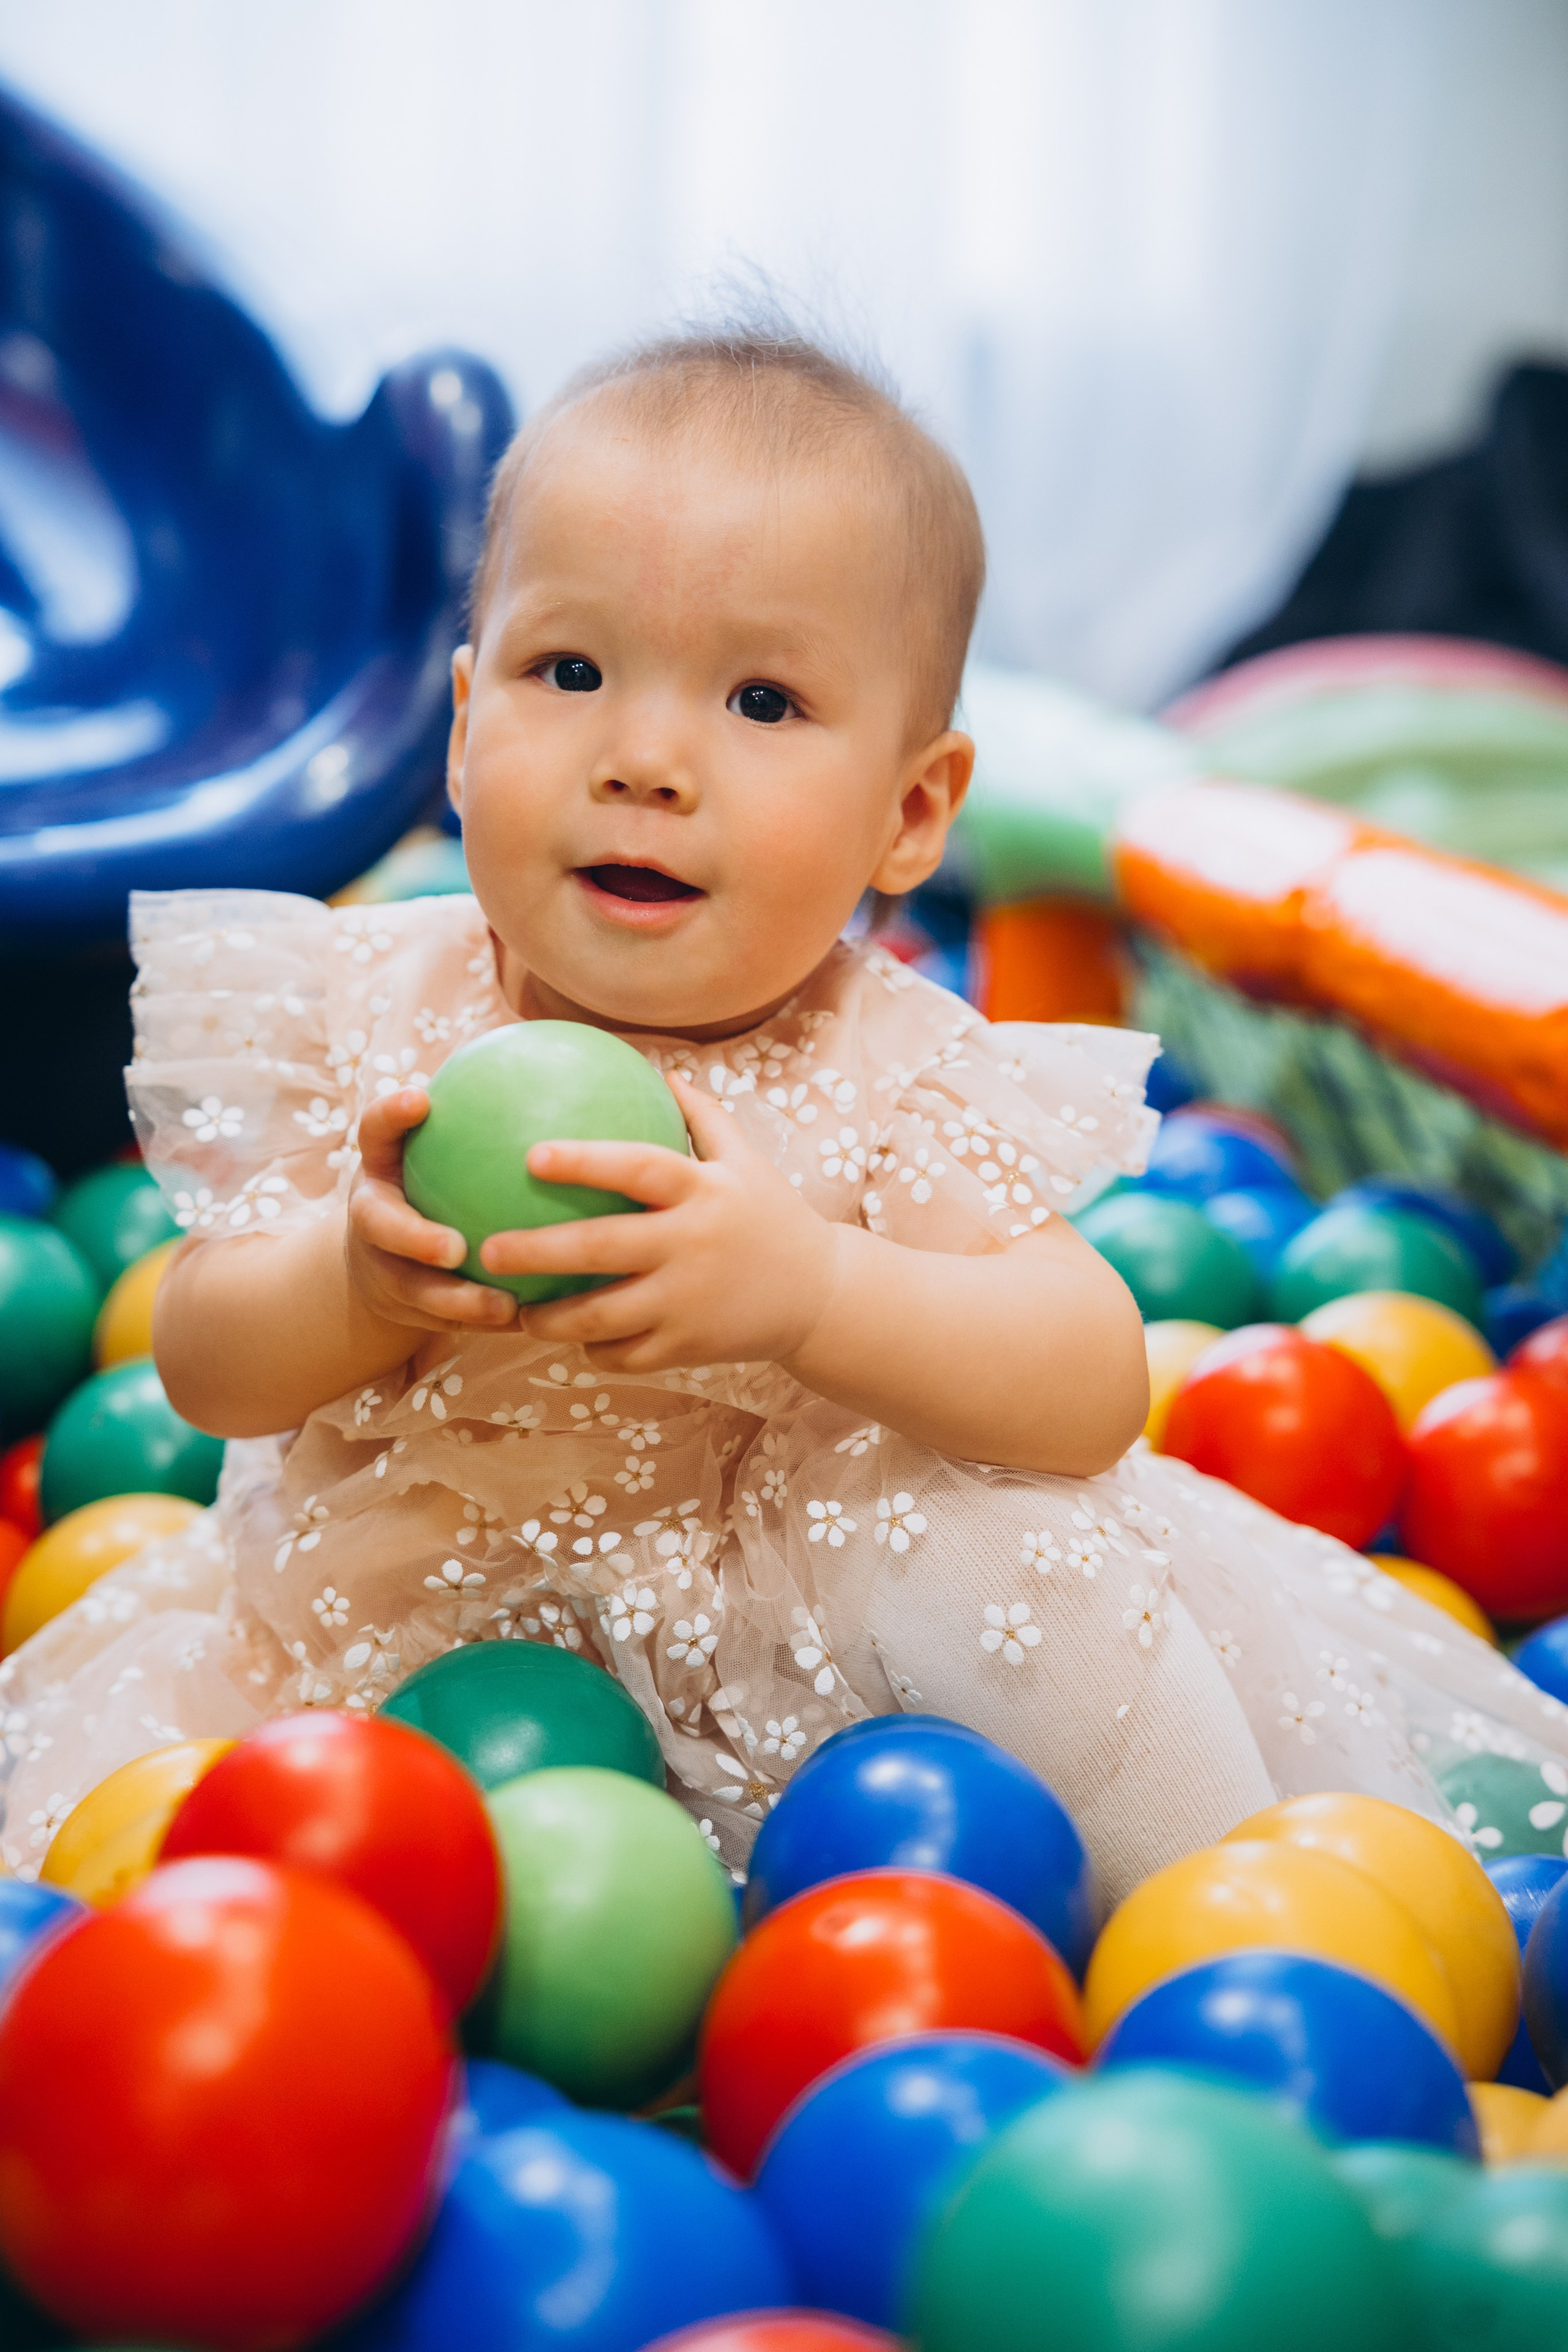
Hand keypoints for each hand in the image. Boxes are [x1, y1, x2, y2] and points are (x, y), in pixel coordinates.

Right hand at [344, 1090, 518, 1334]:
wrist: (389, 1256)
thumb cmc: (439, 1184)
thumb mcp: (446, 1148)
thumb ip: (486, 1119)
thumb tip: (573, 1070)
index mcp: (383, 1166)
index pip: (376, 1131)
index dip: (390, 1114)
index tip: (419, 1099)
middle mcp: (375, 1215)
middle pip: (379, 1225)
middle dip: (412, 1236)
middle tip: (453, 1247)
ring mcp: (384, 1266)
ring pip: (412, 1287)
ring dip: (453, 1299)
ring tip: (500, 1307)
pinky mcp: (404, 1308)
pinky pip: (445, 1320)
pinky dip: (482, 1321)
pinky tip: (531, 1322)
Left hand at [480, 1075, 839, 1372]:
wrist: (821, 1297)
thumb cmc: (772, 1218)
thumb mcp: (747, 1162)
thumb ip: (703, 1116)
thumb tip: (659, 1068)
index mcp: (703, 1192)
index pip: (637, 1169)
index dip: (584, 1162)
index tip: (531, 1156)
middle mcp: (693, 1245)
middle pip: (603, 1248)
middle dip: (538, 1252)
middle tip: (487, 1250)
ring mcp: (690, 1302)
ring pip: (602, 1317)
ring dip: (550, 1319)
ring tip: (515, 1311)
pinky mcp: (689, 1348)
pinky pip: (624, 1353)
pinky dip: (592, 1348)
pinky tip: (570, 1339)